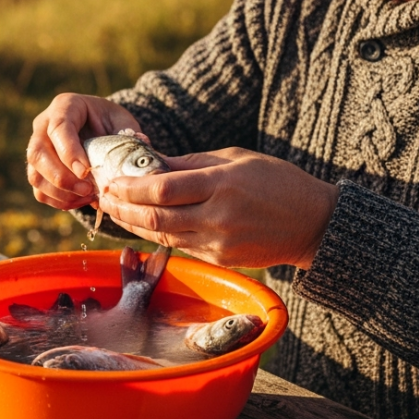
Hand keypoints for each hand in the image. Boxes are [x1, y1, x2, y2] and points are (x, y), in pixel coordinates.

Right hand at [27, 94, 142, 210]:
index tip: (85, 172)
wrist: (99, 129)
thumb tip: (141, 143)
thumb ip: (129, 133)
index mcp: (65, 106)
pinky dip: (59, 201)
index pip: (58, 128)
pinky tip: (81, 201)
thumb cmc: (110, 123)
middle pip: (37, 153)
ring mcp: (37, 148)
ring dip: (60, 193)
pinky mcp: (39, 170)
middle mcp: (43, 125)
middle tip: (87, 190)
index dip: (69, 152)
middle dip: (61, 177)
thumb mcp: (122, 121)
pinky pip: (39, 191)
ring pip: (35, 174)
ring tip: (87, 198)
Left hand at [98, 148, 339, 268]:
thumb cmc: (277, 181)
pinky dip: (159, 235)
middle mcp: (218, 217)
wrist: (314, 224)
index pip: (162, 189)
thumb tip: (148, 162)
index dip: (130, 188)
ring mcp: (219, 243)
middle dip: (123, 209)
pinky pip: (181, 247)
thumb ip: (190, 164)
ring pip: (163, 237)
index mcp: (222, 185)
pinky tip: (144, 224)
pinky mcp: (221, 260)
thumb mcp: (235, 159)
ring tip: (116, 210)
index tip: (110, 181)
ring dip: (134, 225)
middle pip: (156, 219)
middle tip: (104, 198)